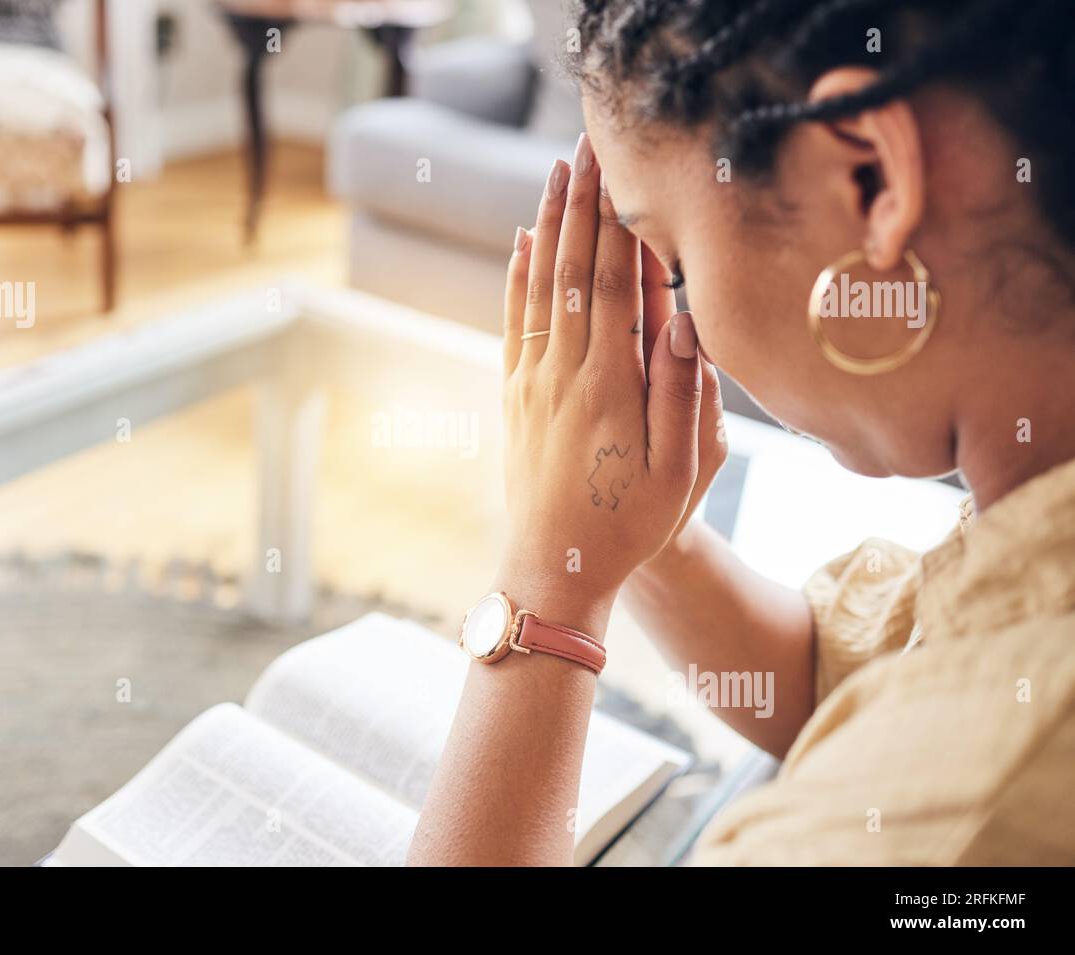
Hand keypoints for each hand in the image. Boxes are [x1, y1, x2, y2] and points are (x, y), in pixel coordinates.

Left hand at [497, 134, 723, 619]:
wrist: (553, 567)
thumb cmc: (629, 524)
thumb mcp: (680, 470)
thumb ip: (683, 391)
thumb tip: (684, 318)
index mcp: (610, 385)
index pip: (617, 283)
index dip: (619, 222)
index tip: (622, 168)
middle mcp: (563, 373)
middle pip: (573, 270)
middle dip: (581, 202)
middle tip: (587, 144)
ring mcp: (531, 382)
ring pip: (539, 286)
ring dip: (548, 224)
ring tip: (556, 173)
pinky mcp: (514, 396)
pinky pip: (515, 321)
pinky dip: (519, 276)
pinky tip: (522, 243)